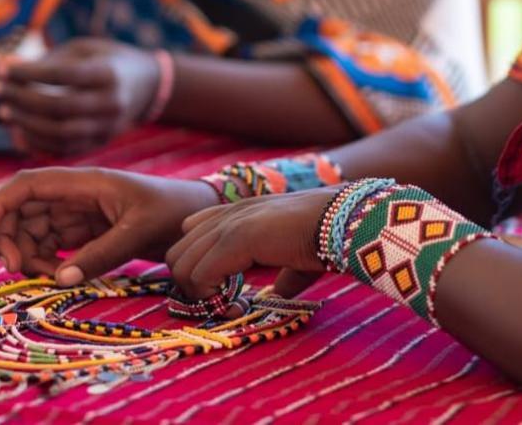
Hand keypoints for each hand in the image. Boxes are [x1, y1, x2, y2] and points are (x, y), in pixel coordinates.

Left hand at [0, 38, 162, 155]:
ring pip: (60, 133)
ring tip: (4, 110)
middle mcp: (110, 103)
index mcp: (109, 73)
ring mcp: (107, 127)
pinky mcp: (101, 143)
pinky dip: (38, 143)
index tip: (1, 67)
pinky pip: (65, 150)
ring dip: (26, 123)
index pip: (63, 74)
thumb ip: (52, 59)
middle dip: (22, 98)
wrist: (149, 86)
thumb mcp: (86, 49)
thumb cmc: (108, 60)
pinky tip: (18, 132)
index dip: (29, 72)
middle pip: (59, 106)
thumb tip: (9, 70)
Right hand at [0, 166, 219, 283]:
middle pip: (22, 209)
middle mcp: (76, 194)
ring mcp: (79, 213)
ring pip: (32, 229)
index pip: (28, 184)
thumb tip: (60, 278)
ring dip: (27, 253)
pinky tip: (56, 275)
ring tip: (45, 276)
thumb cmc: (173, 212)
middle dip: (9, 237)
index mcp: (86, 182)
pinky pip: (50, 244)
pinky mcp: (85, 231)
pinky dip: (44, 261)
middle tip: (17, 270)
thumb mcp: (139, 232)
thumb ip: (101, 254)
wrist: (199, 217)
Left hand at [164, 186, 338, 300]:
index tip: (227, 294)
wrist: (344, 221)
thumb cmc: (327, 238)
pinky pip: (199, 276)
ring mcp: (229, 224)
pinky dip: (212, 299)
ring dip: (201, 295)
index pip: (189, 236)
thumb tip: (279, 293)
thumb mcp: (297, 257)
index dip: (199, 269)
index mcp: (238, 214)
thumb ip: (283, 274)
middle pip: (177, 254)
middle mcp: (227, 215)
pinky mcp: (236, 238)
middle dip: (192, 286)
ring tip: (231, 307)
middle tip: (224, 305)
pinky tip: (238, 307)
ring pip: (181, 266)